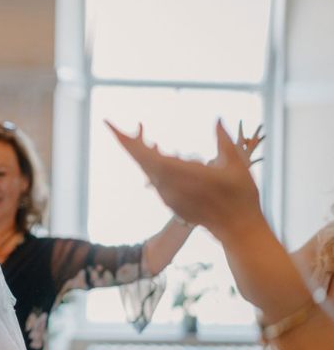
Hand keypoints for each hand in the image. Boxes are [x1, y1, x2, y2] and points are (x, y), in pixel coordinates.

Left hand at [107, 119, 262, 237]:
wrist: (238, 230)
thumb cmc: (241, 197)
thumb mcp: (236, 164)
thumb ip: (223, 140)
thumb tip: (217, 119)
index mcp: (179, 173)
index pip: (143, 153)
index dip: (124, 139)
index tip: (108, 124)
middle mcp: (167, 185)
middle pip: (139, 160)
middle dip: (129, 140)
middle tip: (120, 125)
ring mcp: (167, 196)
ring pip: (146, 169)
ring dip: (141, 151)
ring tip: (138, 131)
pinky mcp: (170, 203)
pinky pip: (154, 179)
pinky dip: (151, 163)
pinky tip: (152, 151)